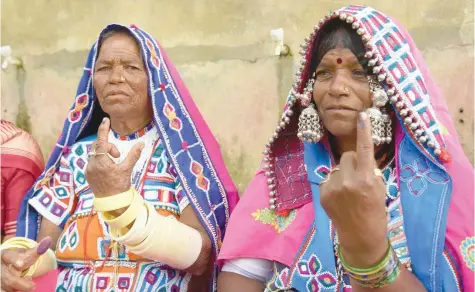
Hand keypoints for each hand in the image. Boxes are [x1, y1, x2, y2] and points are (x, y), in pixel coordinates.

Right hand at [1, 237, 50, 291]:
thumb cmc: (20, 258)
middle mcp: (0, 267)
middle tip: (33, 286)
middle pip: (7, 278)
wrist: (11, 265)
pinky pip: (6, 291)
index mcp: (5, 255)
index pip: (8, 256)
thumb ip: (38, 249)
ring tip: (29, 286)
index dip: (14, 260)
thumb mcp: (28, 253)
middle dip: (20, 283)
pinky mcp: (1, 287)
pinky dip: (15, 291)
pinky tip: (21, 289)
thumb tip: (48, 239)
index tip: (21, 264)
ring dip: (18, 289)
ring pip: (5, 287)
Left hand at [85, 118, 143, 197]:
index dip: (103, 129)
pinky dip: (100, 160)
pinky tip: (107, 169)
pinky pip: (92, 161)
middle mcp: (92, 164)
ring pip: (94, 153)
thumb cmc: (120, 186)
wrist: (111, 202)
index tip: (105, 120)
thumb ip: (133, 155)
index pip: (101, 141)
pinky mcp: (87, 174)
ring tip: (114, 162)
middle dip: (108, 147)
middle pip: (98, 146)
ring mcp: (88, 169)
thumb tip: (141, 144)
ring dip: (104, 153)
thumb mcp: (127, 169)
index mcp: (102, 161)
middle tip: (118, 155)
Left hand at [320, 112, 387, 265]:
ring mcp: (333, 188)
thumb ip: (370, 172)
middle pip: (348, 156)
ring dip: (343, 174)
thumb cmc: (375, 212)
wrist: (361, 236)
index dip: (364, 131)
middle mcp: (348, 181)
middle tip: (359, 177)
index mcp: (367, 179)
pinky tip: (340, 198)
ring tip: (349, 191)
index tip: (362, 115)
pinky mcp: (322, 194)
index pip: (365, 150)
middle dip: (354, 163)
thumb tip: (360, 158)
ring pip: (337, 167)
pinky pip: (329, 179)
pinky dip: (334, 184)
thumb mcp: (380, 189)